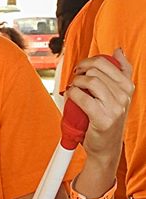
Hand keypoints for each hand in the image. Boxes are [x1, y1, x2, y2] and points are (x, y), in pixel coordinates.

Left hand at [69, 49, 132, 169]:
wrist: (106, 148)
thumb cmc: (108, 120)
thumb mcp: (119, 95)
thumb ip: (121, 73)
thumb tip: (118, 51)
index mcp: (128, 86)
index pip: (107, 62)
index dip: (89, 61)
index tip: (82, 68)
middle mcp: (124, 95)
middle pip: (96, 69)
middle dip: (80, 71)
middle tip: (75, 79)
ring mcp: (115, 107)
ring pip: (90, 80)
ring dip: (76, 82)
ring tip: (74, 89)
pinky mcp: (102, 118)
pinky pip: (82, 97)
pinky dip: (72, 94)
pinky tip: (71, 97)